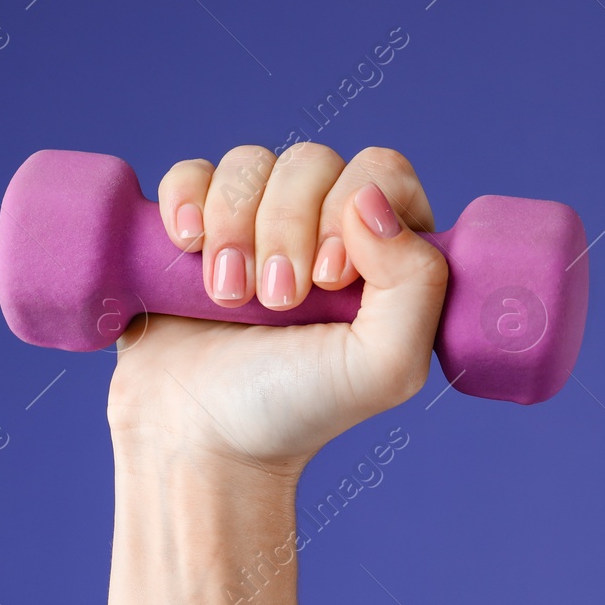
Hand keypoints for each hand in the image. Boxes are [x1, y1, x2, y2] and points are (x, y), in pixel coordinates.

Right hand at [106, 143, 448, 476]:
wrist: (201, 442)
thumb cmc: (296, 412)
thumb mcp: (384, 367)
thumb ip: (417, 284)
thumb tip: (370, 199)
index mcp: (383, 256)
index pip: (382, 174)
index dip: (353, 208)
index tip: (329, 278)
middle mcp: (321, 232)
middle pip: (312, 162)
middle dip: (287, 228)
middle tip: (276, 302)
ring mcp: (254, 227)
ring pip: (250, 163)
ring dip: (235, 227)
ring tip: (229, 298)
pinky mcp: (193, 232)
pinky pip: (191, 172)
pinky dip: (187, 201)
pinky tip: (188, 249)